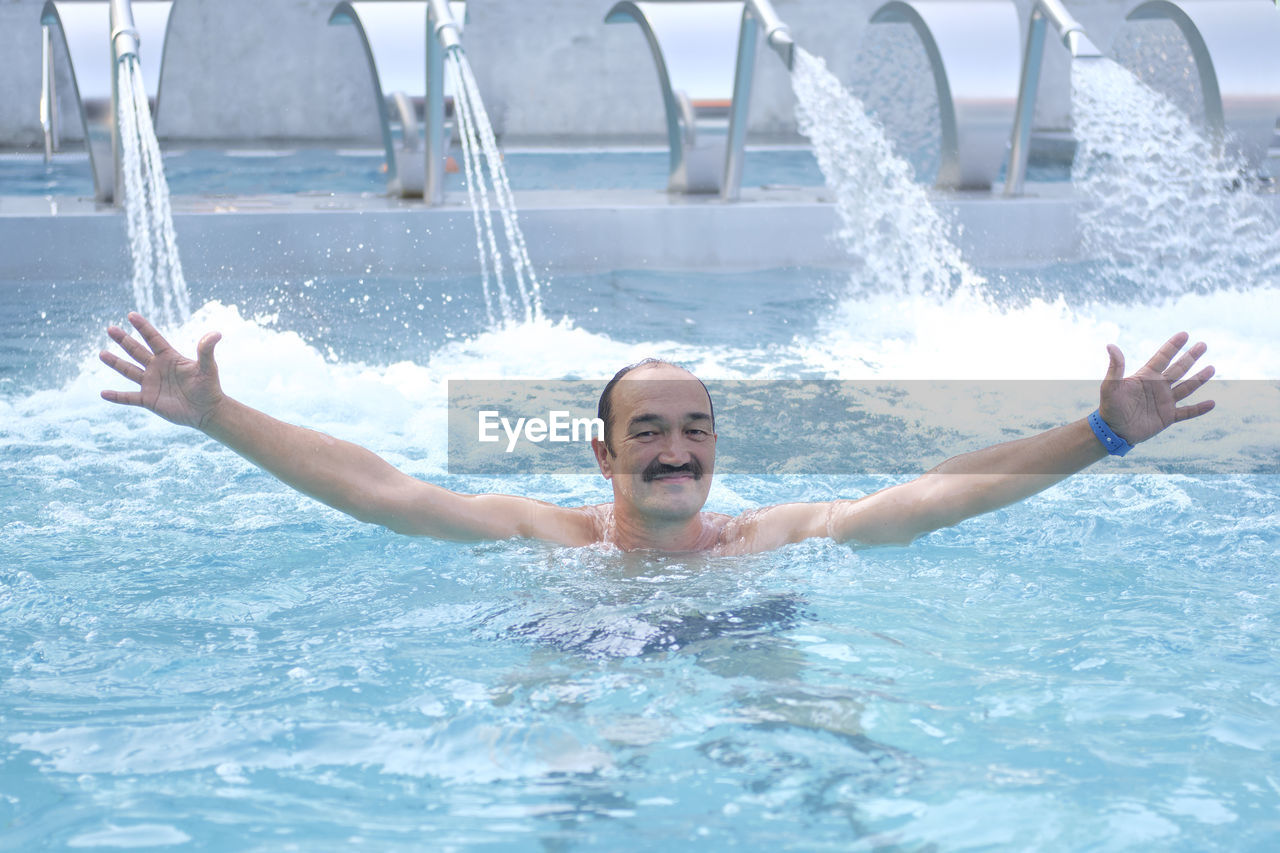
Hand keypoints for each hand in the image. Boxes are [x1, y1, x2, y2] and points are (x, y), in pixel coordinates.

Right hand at [100, 312, 225, 429]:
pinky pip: (129, 397)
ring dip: (115, 363)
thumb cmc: (209, 387)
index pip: (153, 339)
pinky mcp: (148, 400)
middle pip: (137, 351)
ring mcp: (151, 384)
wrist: (207, 411)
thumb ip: (206, 351)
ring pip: (128, 371)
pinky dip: (116, 397)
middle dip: (124, 340)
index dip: (143, 327)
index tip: (131, 315)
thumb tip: (216, 333)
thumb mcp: (208, 367)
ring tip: (101, 353)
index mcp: (170, 357)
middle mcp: (157, 368)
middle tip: (110, 328)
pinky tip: (103, 393)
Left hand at [1098, 331, 1214, 444]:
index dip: (1173, 346)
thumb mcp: (1111, 386)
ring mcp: (1164, 402)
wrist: (1112, 431)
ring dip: (1199, 379)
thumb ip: (1115, 367)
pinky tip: (1211, 403)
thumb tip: (1111, 345)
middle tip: (1203, 344)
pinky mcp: (1167, 417)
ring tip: (1211, 368)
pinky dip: (1199, 409)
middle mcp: (1157, 387)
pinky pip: (1187, 412)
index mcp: (1146, 377)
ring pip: (1186, 388)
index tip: (1184, 334)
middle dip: (1190, 357)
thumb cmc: (1110, 407)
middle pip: (1178, 369)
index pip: (1162, 357)